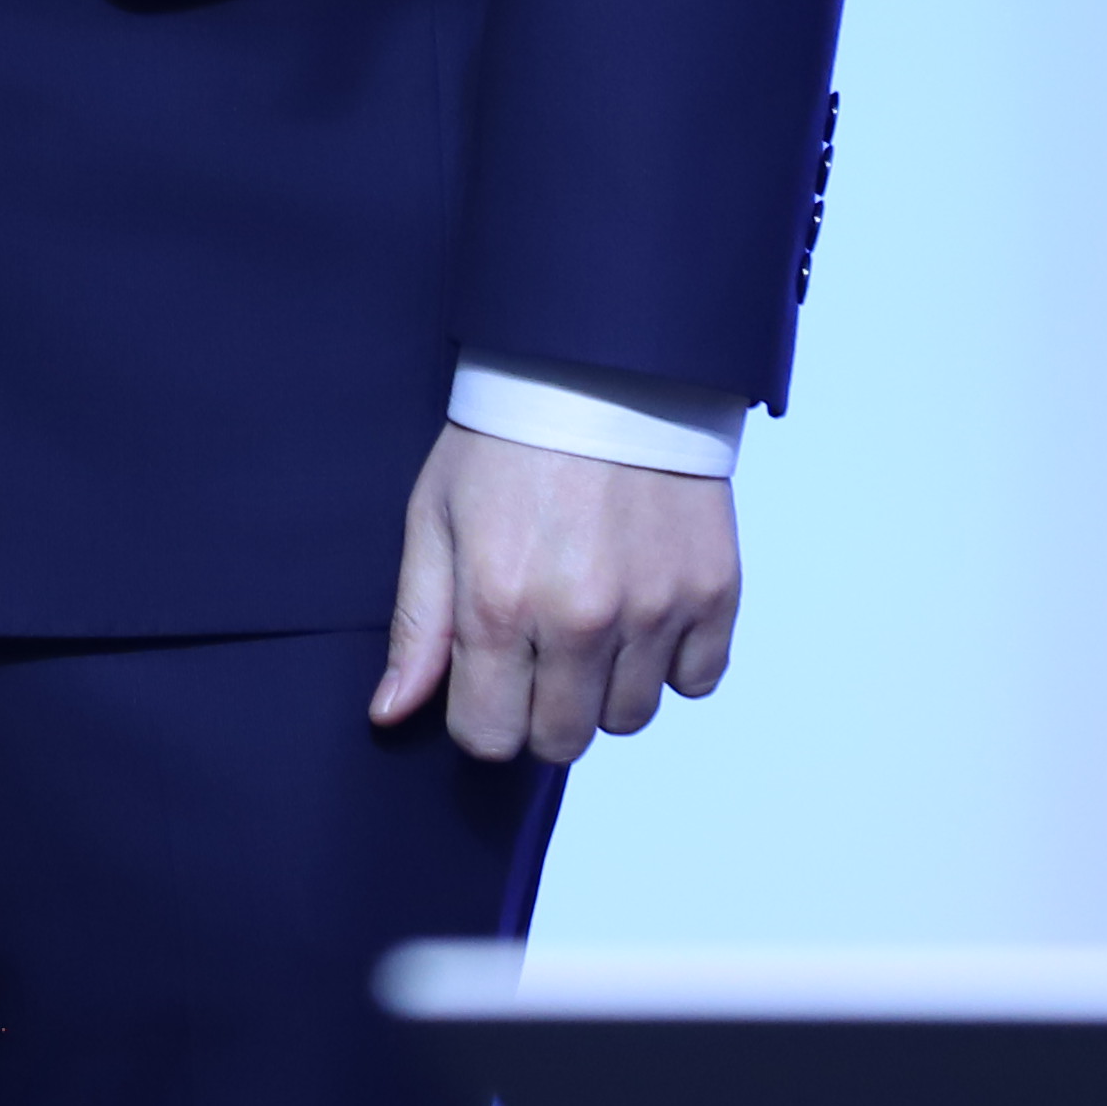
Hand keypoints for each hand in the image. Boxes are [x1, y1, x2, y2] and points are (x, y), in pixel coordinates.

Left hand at [369, 421, 739, 764]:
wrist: (602, 364)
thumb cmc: (504, 441)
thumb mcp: (435, 519)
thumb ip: (418, 627)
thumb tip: (392, 715)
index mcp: (499, 605)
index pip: (490, 737)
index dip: (482, 715)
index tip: (486, 677)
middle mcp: (581, 619)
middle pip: (561, 741)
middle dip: (541, 710)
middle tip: (538, 649)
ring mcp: (655, 607)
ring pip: (630, 719)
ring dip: (606, 688)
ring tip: (590, 622)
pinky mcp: (714, 590)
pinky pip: (697, 680)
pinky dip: (672, 661)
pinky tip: (643, 610)